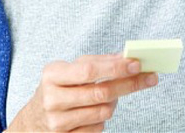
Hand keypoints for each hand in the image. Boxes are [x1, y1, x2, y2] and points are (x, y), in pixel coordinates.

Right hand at [5, 52, 158, 131]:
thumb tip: (127, 58)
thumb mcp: (70, 69)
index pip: (89, 71)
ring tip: (109, 96)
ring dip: (114, 102)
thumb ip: (97, 62)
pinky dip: (102, 118)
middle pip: (101, 93)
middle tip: (150, 77)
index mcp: (52, 74)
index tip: (137, 64)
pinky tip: (94, 111)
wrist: (34, 120)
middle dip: (129, 84)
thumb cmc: (59, 87)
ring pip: (104, 112)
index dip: (116, 68)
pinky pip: (98, 127)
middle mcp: (52, 99)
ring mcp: (58, 122)